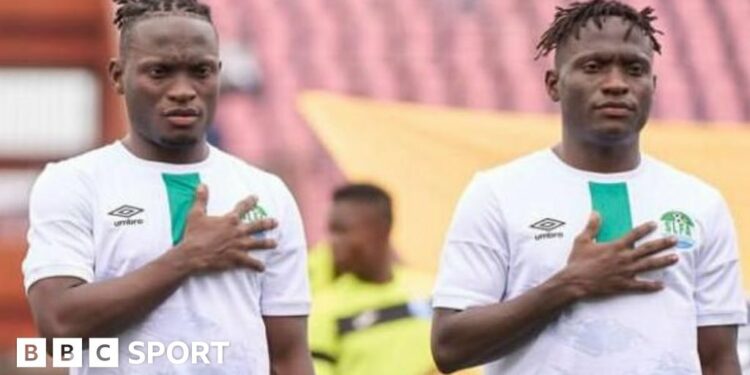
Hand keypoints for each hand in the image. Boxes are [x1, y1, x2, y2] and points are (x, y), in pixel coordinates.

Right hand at [175, 184, 277, 272]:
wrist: (192, 255)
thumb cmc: (193, 234)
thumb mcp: (196, 214)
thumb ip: (201, 199)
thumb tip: (202, 184)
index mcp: (229, 220)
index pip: (243, 208)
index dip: (250, 202)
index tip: (256, 198)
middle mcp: (238, 232)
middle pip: (257, 226)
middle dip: (267, 223)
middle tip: (275, 222)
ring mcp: (239, 246)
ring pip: (258, 244)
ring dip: (267, 244)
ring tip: (275, 244)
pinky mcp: (237, 259)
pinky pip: (251, 263)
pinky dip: (257, 266)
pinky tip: (263, 268)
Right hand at [560, 212, 678, 297]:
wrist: (575, 282)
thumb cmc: (578, 262)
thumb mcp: (582, 241)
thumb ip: (591, 227)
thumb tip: (595, 212)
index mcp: (615, 246)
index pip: (634, 234)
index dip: (645, 228)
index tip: (655, 224)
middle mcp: (624, 258)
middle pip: (647, 249)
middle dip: (662, 244)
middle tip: (674, 240)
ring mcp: (626, 272)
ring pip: (649, 265)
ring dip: (663, 261)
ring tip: (676, 258)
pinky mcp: (623, 285)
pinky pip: (641, 285)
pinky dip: (652, 285)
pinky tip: (662, 285)